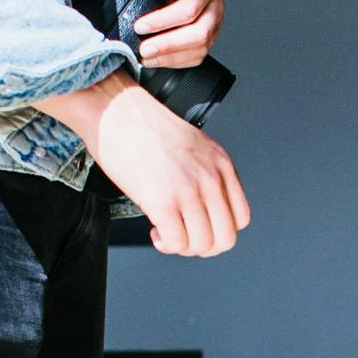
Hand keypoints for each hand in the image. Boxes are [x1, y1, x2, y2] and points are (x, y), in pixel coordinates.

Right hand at [37, 74, 249, 256]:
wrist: (116, 110)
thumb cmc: (144, 126)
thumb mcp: (193, 146)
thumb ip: (205, 174)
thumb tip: (202, 208)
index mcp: (221, 165)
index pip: (241, 218)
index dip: (220, 231)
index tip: (201, 227)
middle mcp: (210, 179)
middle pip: (225, 238)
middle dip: (203, 246)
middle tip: (184, 238)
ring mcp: (189, 191)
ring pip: (202, 245)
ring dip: (182, 247)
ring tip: (166, 232)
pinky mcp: (163, 202)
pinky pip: (177, 243)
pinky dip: (165, 245)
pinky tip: (155, 231)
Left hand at [102, 0, 223, 70]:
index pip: (190, 7)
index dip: (165, 20)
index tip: (140, 26)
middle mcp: (215, 6)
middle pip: (200, 33)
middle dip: (169, 45)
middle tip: (144, 50)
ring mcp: (215, 24)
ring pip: (200, 48)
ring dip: (171, 57)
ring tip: (146, 58)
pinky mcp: (210, 38)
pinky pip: (197, 56)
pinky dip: (176, 62)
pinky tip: (157, 61)